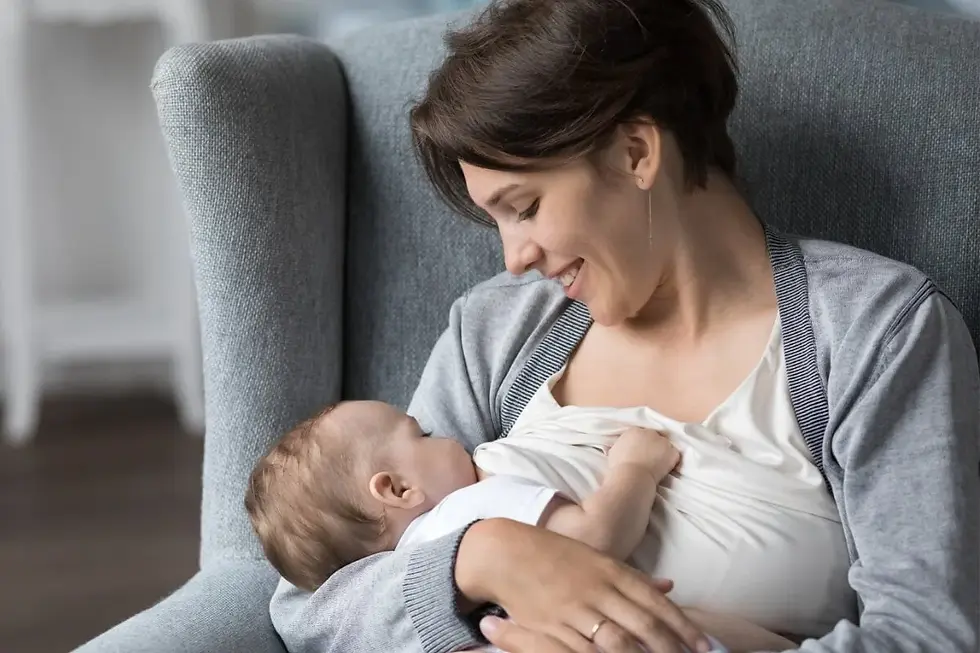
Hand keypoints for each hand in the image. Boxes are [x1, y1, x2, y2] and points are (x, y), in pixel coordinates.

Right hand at [456, 519, 711, 652]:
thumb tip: (669, 586)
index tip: (704, 644)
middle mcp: (596, 590)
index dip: (683, 625)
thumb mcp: (597, 560)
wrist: (505, 552)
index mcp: (610, 570)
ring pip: (617, 642)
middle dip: (670, 647)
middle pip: (642, 625)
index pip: (655, 602)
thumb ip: (633, 578)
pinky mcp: (551, 627)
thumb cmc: (555, 555)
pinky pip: (583, 651)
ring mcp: (574, 610)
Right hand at [607, 427, 679, 481]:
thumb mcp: (614, 451)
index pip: (639, 434)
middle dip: (651, 445)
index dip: (640, 444)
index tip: (639, 453)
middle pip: (653, 437)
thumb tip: (623, 448)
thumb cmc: (619, 467)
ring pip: (665, 445)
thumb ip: (621, 446)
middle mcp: (649, 432)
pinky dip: (671, 460)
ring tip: (657, 464)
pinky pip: (674, 455)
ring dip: (662, 452)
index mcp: (633, 431)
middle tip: (648, 458)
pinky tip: (665, 468)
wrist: (632, 476)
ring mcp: (662, 441)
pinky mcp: (672, 452)